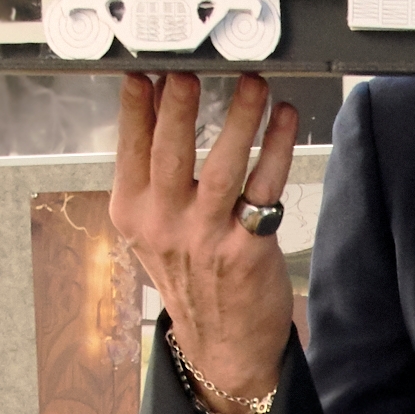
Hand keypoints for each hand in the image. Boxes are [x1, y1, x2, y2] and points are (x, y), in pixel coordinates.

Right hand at [111, 70, 301, 413]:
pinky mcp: (248, 247)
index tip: (147, 69)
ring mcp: (207, 237)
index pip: (129, 148)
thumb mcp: (150, 230)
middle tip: (190, 69)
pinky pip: (265, 187)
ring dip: (239, 118)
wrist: (223, 344)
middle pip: (169, 151)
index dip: (137, 106)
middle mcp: (165, 225)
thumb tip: (155, 101)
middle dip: (178, 105)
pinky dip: (276, 147)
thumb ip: (149, 173)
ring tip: (252, 83)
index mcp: (133, 213)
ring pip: (222, 165)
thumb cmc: (190, 277)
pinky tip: (284, 118)